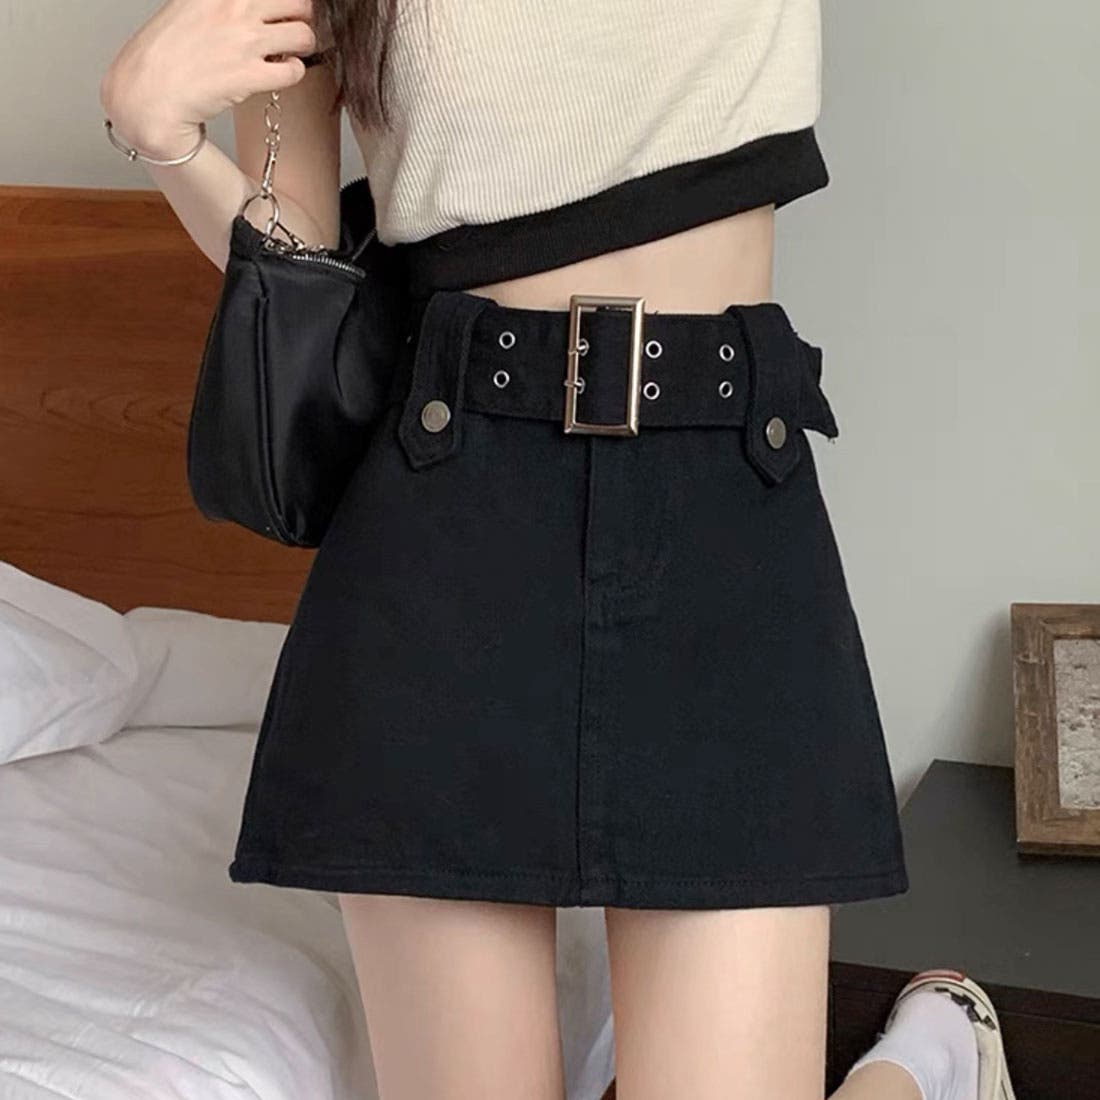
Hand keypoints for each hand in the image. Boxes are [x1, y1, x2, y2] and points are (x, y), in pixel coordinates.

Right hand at [100, 0, 318, 157]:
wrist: (147, 93)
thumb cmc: (164, 55)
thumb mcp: (188, 7)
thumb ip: (219, 3)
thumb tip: (248, 7)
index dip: (282, 0)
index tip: (279, 9)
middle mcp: (233, 8)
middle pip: (296, 1)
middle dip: (300, 16)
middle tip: (291, 28)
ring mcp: (244, 41)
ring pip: (304, 35)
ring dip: (302, 46)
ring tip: (289, 53)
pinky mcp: (251, 75)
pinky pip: (295, 70)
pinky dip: (293, 73)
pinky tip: (277, 75)